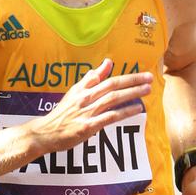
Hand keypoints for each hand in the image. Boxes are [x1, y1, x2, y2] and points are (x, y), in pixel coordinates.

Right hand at [28, 58, 152, 153]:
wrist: (46, 132)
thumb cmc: (62, 113)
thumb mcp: (75, 91)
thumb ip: (92, 78)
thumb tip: (108, 62)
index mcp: (83, 88)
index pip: (108, 78)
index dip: (126, 76)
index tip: (142, 74)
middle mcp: (86, 97)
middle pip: (113, 86)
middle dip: (133, 81)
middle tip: (150, 79)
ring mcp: (87, 112)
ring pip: (113, 99)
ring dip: (132, 94)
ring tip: (147, 90)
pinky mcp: (88, 126)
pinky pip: (109, 117)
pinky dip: (124, 111)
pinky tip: (136, 109)